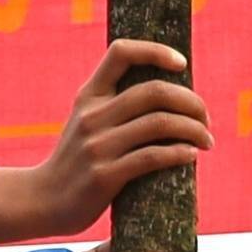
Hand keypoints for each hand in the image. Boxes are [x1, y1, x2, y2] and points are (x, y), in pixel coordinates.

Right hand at [0, 39, 208, 243]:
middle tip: (206, 118)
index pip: (121, 53)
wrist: (44, 200)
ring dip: (194, 130)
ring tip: (207, 141)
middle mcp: (92, 116)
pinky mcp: (105, 176)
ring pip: (160, 124)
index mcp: (89, 95)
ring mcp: (98, 146)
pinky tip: (191, 156)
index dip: (155, 51)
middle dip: (191, 102)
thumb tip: (169, 96)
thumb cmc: (77, 161)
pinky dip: (180, 153)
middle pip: (154, 91)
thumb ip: (115, 106)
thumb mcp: (86, 122)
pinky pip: (152, 157)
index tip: (182, 64)